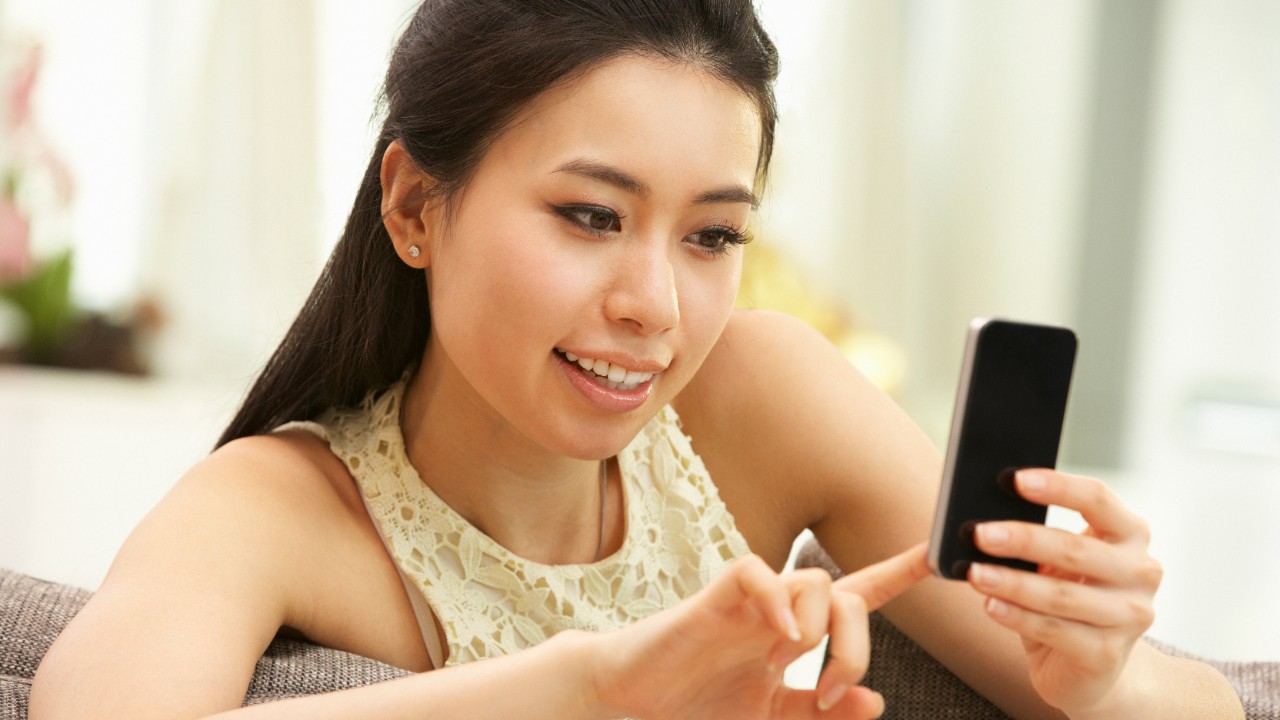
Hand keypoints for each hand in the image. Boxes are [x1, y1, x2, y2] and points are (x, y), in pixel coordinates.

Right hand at [594, 545, 927, 718]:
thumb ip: (821, 713)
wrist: (634, 704)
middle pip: (844, 590)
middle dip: (856, 642)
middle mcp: (777, 612)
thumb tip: (874, 699)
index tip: (938, 557)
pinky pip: (756, 573)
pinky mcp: (713, 601)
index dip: (898, 575)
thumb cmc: (696, 706)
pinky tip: (776, 636)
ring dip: (820, 628)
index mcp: (794, 636)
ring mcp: (747, 604)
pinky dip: (776, 599)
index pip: (857, 597)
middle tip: (831, 692)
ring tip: (793, 667)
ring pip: (812, 579)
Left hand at [968, 469, 1161, 716]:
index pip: (1097, 499)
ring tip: (975, 572)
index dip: (1058, 487)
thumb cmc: (1066, 596)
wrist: (1089, 667)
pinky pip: (1055, 631)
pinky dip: (1017, 617)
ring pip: (1062, 595)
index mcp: (1130, 535)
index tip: (1014, 478)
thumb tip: (983, 521)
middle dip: (1023, 540)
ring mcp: (1130, 617)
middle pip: (1075, 548)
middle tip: (979, 533)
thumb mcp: (1057, 562)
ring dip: (1012, 582)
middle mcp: (1140, 572)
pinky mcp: (1107, 654)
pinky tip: (991, 606)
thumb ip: (1036, 538)